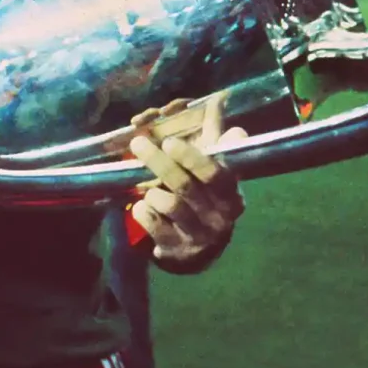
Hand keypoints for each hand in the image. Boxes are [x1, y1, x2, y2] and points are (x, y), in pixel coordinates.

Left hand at [129, 95, 245, 265]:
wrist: (199, 248)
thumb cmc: (205, 199)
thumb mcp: (215, 174)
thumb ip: (218, 145)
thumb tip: (228, 117)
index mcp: (230, 194)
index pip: (215, 174)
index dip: (192, 158)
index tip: (170, 141)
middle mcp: (219, 217)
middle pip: (186, 186)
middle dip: (159, 162)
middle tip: (137, 144)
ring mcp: (199, 236)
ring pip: (169, 204)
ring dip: (153, 191)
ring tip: (148, 188)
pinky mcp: (177, 249)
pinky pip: (153, 224)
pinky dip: (143, 211)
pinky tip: (143, 206)